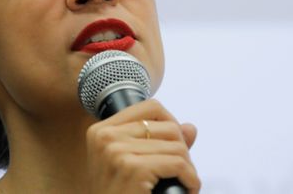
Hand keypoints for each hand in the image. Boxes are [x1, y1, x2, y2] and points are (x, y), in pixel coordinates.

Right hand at [85, 99, 200, 192]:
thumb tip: (191, 128)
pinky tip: (186, 189)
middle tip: (179, 173)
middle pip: (167, 126)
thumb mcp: (133, 166)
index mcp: (101, 131)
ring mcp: (116, 151)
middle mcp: (105, 137)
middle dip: (182, 150)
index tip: (173, 148)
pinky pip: (179, 164)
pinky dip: (191, 179)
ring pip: (177, 145)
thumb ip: (161, 143)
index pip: (150, 107)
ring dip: (188, 168)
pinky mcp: (132, 168)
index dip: (171, 125)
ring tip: (182, 183)